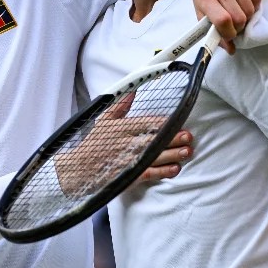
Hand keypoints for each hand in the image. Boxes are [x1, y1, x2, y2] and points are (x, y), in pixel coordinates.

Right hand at [55, 94, 192, 195]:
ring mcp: (128, 160)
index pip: (146, 123)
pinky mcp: (129, 176)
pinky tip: (174, 169)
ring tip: (187, 151)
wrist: (78, 170)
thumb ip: (119, 107)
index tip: (178, 120)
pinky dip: (162, 171)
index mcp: (121, 128)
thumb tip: (132, 91)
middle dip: (173, 138)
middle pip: (154, 139)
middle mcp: (126, 143)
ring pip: (154, 156)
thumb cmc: (92, 144)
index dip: (163, 122)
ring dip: (172, 154)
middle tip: (189, 136)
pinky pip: (148, 173)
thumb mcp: (103, 121)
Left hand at [189, 0, 262, 53]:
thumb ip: (211, 28)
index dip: (229, 33)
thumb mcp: (200, 6)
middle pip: (239, 18)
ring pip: (250, 9)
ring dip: (247, 15)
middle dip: (239, 26)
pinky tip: (245, 0)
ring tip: (239, 10)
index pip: (222, 21)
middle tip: (235, 23)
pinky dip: (254, 4)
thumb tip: (230, 49)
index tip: (230, 34)